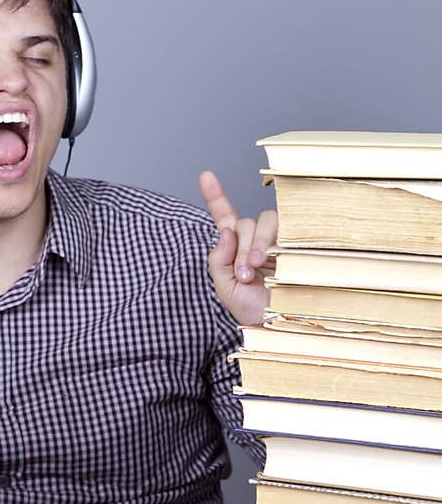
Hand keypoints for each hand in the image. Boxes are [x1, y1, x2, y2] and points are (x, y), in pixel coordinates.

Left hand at [198, 170, 277, 327]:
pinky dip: (279, 240)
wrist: (279, 327)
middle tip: (245, 274)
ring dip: (258, 242)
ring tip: (257, 269)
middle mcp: (257, 240)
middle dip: (241, 246)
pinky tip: (278, 258)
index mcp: (236, 247)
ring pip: (266, 221)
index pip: (225, 217)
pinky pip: (290, 230)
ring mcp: (279, 241)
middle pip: (246, 222)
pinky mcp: (298, 246)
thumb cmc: (252, 310)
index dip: (216, 195)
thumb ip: (218, 259)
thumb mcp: (225, 287)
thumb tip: (226, 231)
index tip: (205, 175)